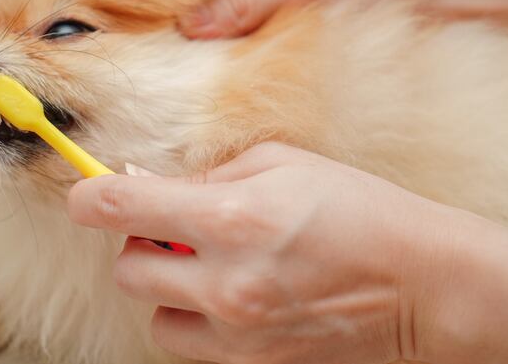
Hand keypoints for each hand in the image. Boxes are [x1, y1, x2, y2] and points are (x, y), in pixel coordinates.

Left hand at [67, 142, 455, 363]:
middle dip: (139, 244)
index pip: (121, 208)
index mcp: (232, 219)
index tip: (85, 192)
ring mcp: (238, 334)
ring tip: (210, 265)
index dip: (88, 195)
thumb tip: (148, 185)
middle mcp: (225, 283)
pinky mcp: (253, 363)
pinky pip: (192, 343)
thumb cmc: (358, 208)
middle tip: (175, 226)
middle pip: (128, 270)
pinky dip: (197, 317)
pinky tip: (235, 293)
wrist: (423, 285)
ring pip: (155, 314)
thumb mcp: (282, 164)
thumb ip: (208, 176)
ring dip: (167, 287)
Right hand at [181, 0, 507, 37]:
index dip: (172, 5)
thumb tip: (191, 27)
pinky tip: (233, 67)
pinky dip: (236, 46)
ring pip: (216, 15)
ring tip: (205, 69)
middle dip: (193, 26)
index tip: (160, 41)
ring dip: (216, 41)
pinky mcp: (268, 5)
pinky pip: (239, 27)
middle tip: (183, 63)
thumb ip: (243, 3)